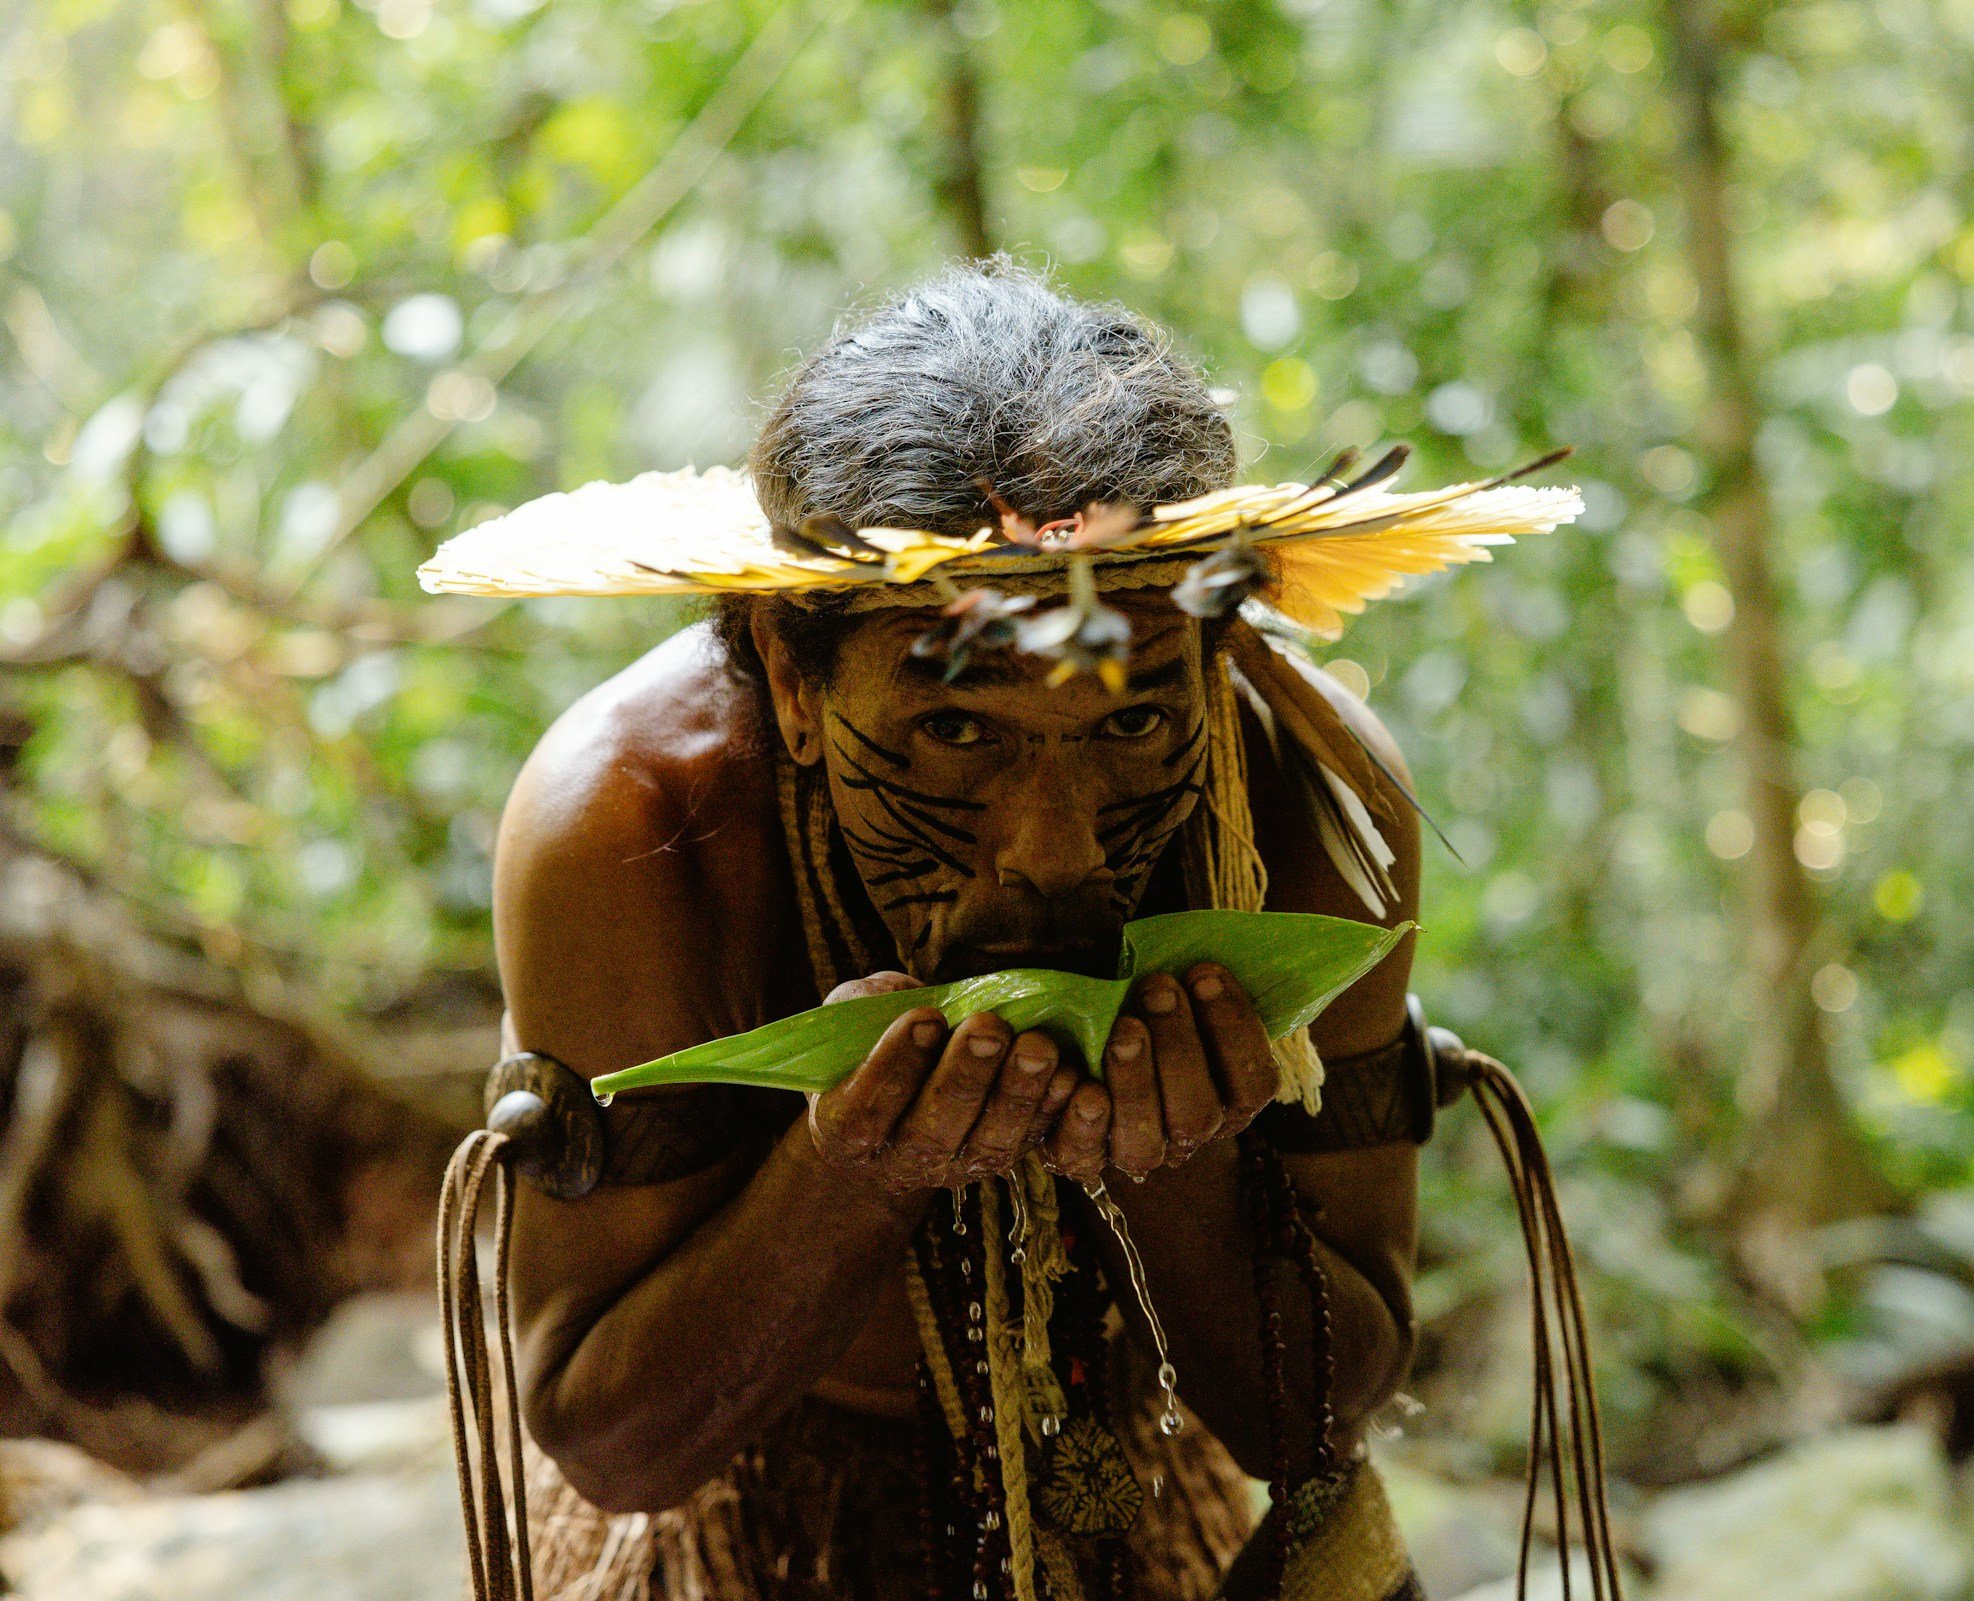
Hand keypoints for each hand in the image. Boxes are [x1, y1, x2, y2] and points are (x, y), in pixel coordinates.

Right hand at [806, 972, 1077, 1194]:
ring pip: (989, 1142)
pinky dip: (1053, 1110)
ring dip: (1018, 1092)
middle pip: (932, 1131)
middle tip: (989, 1027)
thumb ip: (863, 1005)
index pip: (863, 1110)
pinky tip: (1069, 1074)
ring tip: (1038, 1045)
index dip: (894, 1065)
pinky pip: (1032, 1141)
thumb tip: (902, 995)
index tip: (925, 1018)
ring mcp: (955, 1165)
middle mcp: (900, 1158)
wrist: (903, 1090)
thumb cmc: (872, 1042)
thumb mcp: (852, 1016)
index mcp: (845, 1128)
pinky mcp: (1002, 1156)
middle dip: (965, 1075)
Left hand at [1041, 962, 1277, 1183]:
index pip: (1254, 1083)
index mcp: (1229, 1096)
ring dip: (1137, 1080)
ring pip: (1147, 1141)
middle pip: (1199, 1114)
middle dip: (1180, 1047)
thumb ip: (1196, 982)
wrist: (1067, 1031)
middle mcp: (1190, 1132)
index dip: (1235, 1030)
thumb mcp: (1173, 990)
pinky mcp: (1084, 1158)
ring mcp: (1138, 1151)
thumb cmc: (1136, 1003)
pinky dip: (1083, 1121)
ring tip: (1122, 1027)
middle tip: (1157, 988)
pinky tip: (1080, 1085)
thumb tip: (1207, 949)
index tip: (1204, 972)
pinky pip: (1085, 1156)